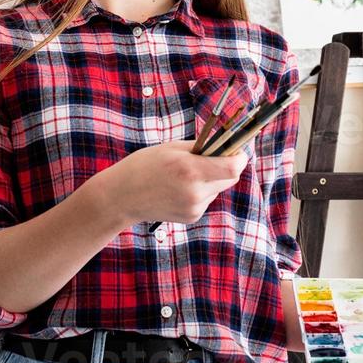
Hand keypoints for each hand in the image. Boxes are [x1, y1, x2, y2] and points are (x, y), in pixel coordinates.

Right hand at [114, 139, 248, 225]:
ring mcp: (194, 207)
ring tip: (187, 174)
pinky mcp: (192, 217)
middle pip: (230, 178)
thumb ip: (201, 148)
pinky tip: (180, 188)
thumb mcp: (172, 148)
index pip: (233, 167)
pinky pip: (206, 199)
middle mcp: (196, 192)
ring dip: (212, 179)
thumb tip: (225, 146)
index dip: (239, 157)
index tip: (237, 149)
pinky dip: (201, 191)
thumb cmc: (144, 166)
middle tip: (215, 156)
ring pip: (218, 189)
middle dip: (227, 166)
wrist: (122, 197)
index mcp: (191, 170)